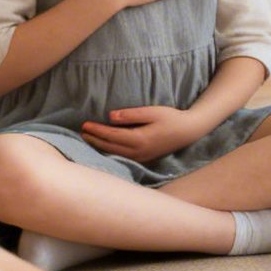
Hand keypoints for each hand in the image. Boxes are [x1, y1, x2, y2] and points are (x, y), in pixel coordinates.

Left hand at [83, 104, 205, 162]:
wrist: (188, 131)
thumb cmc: (171, 118)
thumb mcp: (152, 112)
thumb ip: (131, 114)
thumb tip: (110, 116)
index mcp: (139, 139)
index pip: (112, 135)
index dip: (97, 130)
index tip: (85, 124)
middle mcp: (138, 152)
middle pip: (110, 146)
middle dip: (95, 139)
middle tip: (82, 131)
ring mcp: (141, 157)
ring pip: (114, 153)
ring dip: (100, 146)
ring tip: (89, 139)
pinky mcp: (144, 159)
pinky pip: (122, 156)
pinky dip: (110, 151)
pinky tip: (104, 147)